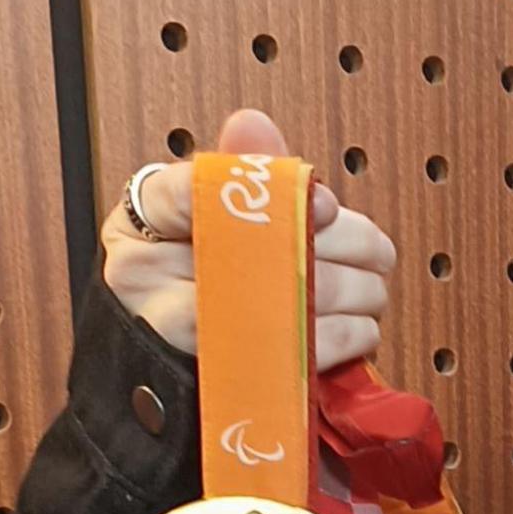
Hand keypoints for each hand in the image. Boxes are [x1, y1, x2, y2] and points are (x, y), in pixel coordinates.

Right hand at [99, 109, 397, 372]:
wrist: (178, 387)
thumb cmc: (196, 293)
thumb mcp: (206, 225)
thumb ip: (239, 176)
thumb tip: (253, 125)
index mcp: (141, 225)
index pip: (195, 188)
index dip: (274, 192)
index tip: (325, 204)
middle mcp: (147, 278)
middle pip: (261, 245)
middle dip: (339, 246)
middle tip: (372, 252)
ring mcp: (179, 336)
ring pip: (288, 298)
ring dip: (354, 292)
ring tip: (370, 289)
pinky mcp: (226, 382)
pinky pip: (302, 349)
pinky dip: (348, 336)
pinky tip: (358, 327)